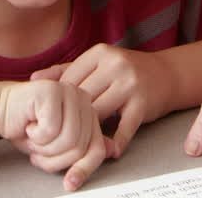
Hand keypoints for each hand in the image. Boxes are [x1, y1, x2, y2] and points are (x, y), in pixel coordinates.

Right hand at [0, 80, 108, 190]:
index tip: (70, 183)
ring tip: (34, 137)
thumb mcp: (59, 146)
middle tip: (38, 149)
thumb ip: (83, 148)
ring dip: (44, 148)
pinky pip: (51, 130)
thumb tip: (112, 151)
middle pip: (81, 147)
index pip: (97, 147)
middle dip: (54, 158)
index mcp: (88, 110)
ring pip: (69, 140)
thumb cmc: (28, 127)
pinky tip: (29, 125)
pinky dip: (35, 136)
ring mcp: (69, 91)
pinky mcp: (52, 90)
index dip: (82, 169)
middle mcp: (83, 97)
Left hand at [32, 43, 174, 158]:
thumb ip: (66, 70)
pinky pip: (124, 128)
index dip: (60, 100)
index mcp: (100, 53)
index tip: (55, 113)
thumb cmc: (125, 72)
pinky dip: (115, 141)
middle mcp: (115, 65)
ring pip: (98, 113)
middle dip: (72, 116)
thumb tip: (33, 77)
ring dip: (89, 129)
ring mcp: (130, 84)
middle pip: (81, 98)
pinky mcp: (143, 104)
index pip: (69, 80)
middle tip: (63, 131)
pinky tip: (109, 149)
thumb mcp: (98, 63)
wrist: (168, 75)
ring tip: (81, 140)